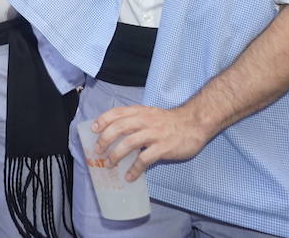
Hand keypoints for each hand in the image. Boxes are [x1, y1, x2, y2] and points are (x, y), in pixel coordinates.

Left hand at [92, 105, 212, 179]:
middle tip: (98, 151)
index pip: (117, 112)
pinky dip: (134, 169)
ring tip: (109, 165)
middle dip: (105, 139)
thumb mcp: (151, 114)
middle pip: (119, 127)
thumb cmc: (170, 121)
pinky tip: (129, 177)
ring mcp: (154, 134)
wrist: (195, 123)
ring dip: (116, 155)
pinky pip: (144, 159)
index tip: (93, 129)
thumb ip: (136, 120)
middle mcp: (145, 121)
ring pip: (129, 143)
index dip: (103, 120)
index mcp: (141, 112)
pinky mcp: (163, 148)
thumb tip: (116, 132)